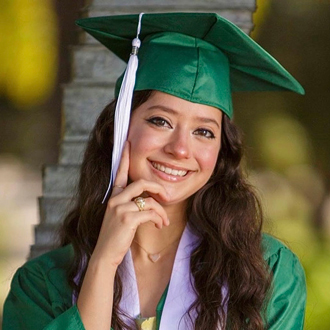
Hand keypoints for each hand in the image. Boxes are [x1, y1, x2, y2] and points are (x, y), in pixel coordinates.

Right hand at [91, 141, 168, 267]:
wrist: (105, 255)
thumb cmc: (116, 236)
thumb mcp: (120, 216)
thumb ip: (130, 204)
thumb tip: (149, 199)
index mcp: (113, 196)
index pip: (119, 172)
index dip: (124, 156)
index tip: (127, 142)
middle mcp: (115, 199)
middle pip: (141, 182)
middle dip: (158, 188)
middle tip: (166, 196)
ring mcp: (119, 208)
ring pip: (149, 200)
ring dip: (161, 211)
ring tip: (164, 221)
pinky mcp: (126, 219)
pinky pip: (150, 212)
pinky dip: (159, 218)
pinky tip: (160, 225)